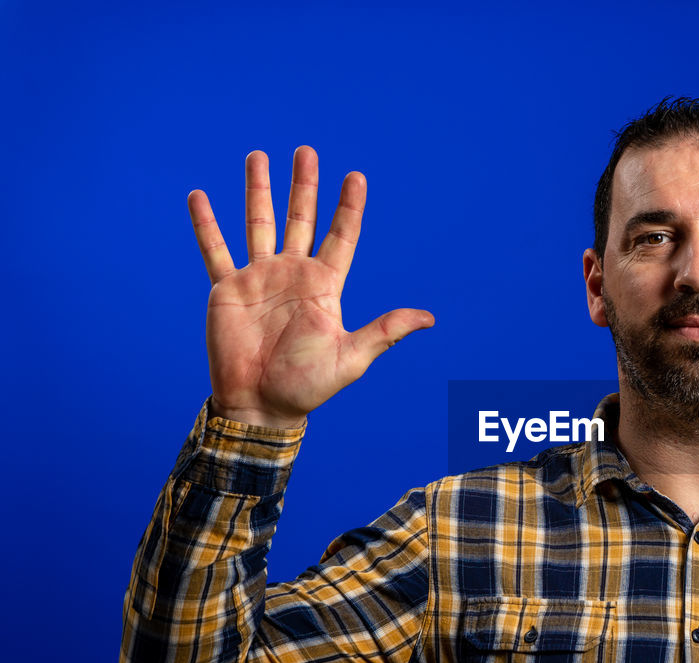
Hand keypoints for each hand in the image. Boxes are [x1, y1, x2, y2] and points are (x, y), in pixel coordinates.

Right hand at [189, 146, 433, 427]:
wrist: (261, 405)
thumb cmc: (308, 386)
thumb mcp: (352, 357)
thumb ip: (385, 331)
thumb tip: (429, 318)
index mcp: (324, 286)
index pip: (340, 237)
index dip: (348, 208)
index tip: (356, 176)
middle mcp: (293, 274)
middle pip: (300, 219)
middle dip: (303, 185)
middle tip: (307, 151)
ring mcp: (260, 278)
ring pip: (258, 223)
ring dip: (258, 190)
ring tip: (258, 155)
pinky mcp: (228, 289)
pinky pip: (215, 250)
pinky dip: (206, 224)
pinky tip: (199, 196)